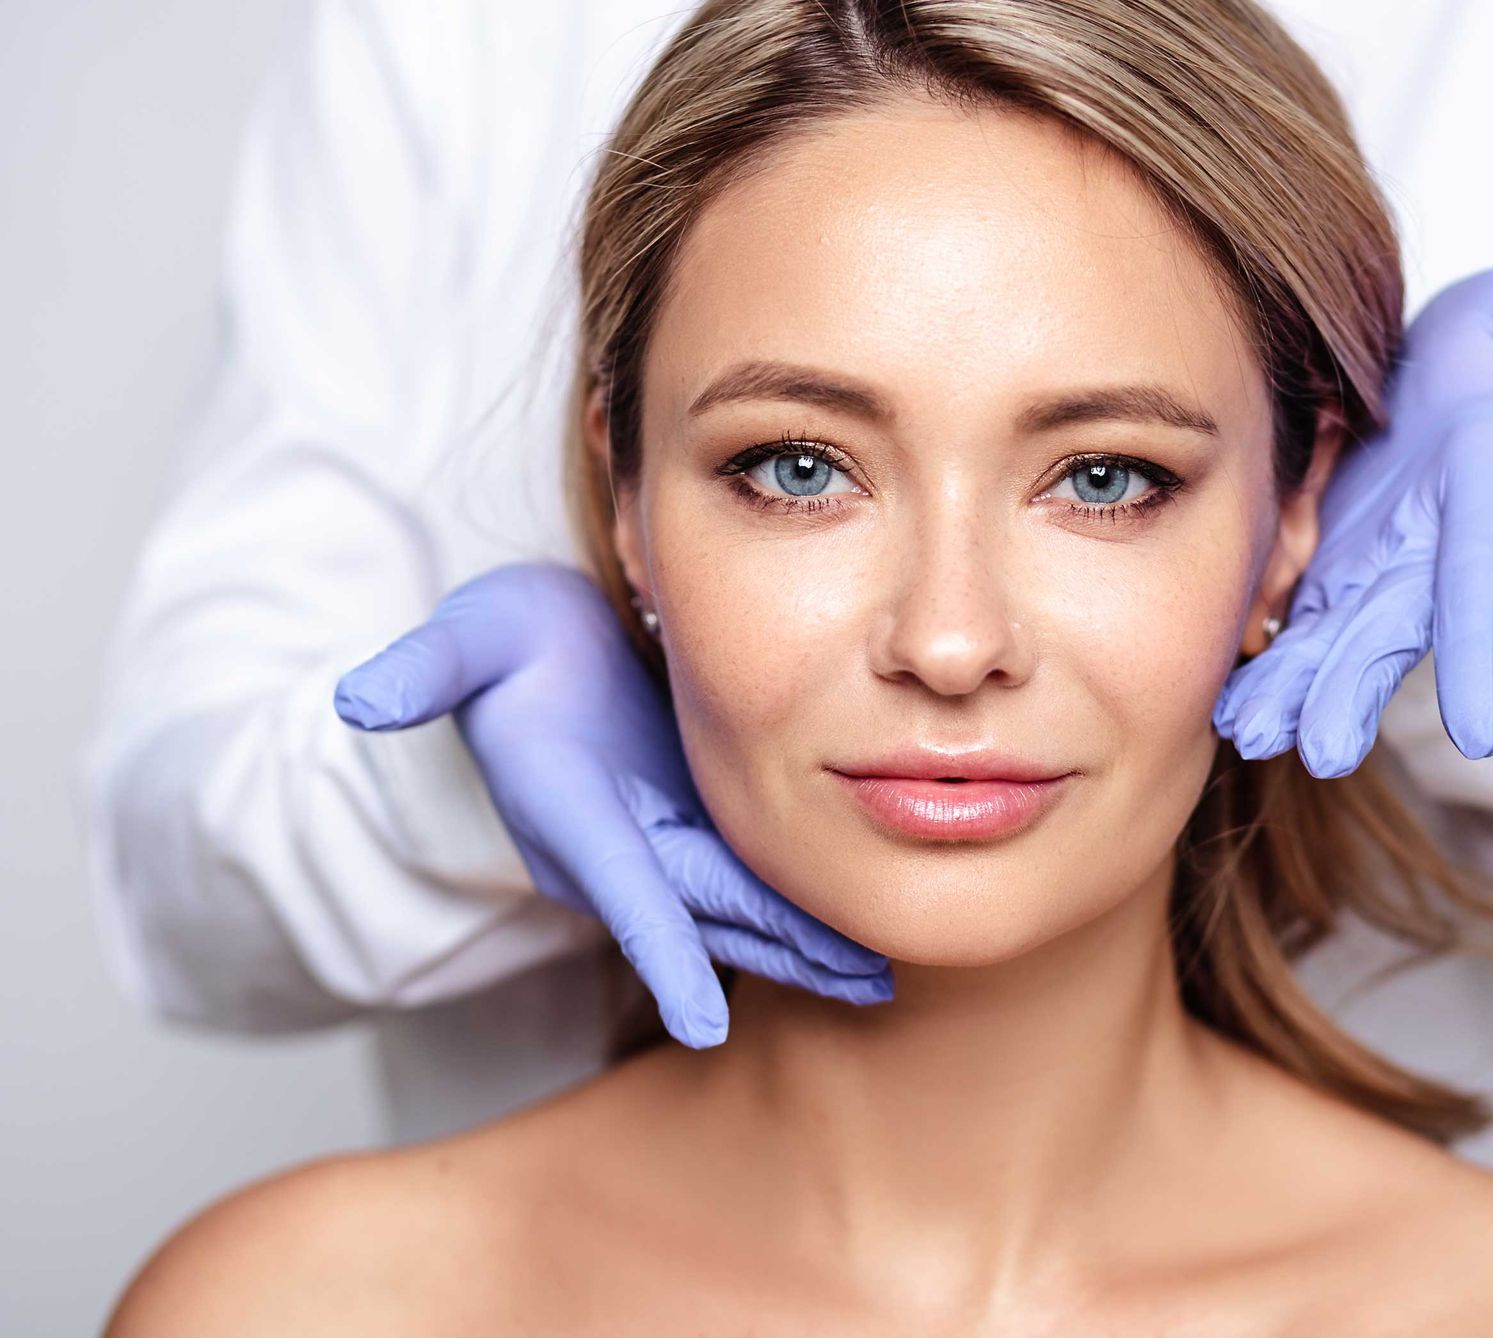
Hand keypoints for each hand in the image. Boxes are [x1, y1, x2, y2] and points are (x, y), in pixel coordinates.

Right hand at [332, 562, 892, 1047]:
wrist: (528, 655)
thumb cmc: (503, 643)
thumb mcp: (466, 637)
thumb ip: (424, 668)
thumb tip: (361, 699)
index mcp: (569, 807)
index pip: (619, 889)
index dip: (661, 954)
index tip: (700, 1024)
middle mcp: (615, 844)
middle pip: (706, 910)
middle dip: (778, 950)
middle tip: (859, 989)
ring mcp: (657, 840)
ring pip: (738, 905)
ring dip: (804, 942)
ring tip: (876, 980)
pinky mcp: (691, 826)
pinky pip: (752, 878)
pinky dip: (802, 906)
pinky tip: (858, 929)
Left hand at [1212, 266, 1492, 775]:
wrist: (1447, 364)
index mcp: (1483, 505)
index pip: (1482, 587)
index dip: (1478, 657)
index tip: (1479, 733)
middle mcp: (1429, 556)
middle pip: (1392, 632)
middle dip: (1359, 690)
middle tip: (1324, 752)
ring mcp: (1376, 569)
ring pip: (1333, 643)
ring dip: (1296, 692)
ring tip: (1250, 739)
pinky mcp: (1329, 565)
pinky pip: (1293, 626)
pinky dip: (1264, 668)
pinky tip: (1225, 715)